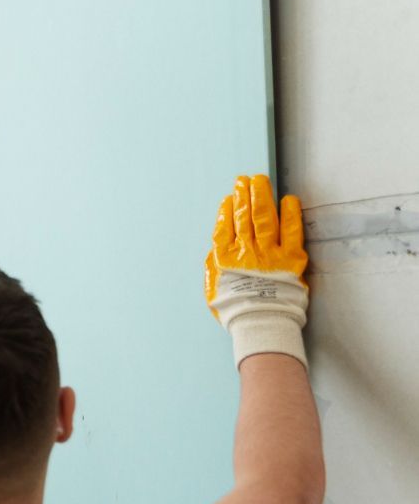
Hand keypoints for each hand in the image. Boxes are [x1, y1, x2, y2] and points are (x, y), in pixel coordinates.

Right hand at [205, 174, 309, 368]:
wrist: (261, 323)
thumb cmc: (234, 309)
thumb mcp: (213, 287)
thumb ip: (214, 265)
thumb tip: (219, 246)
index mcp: (224, 258)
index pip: (225, 226)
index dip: (227, 209)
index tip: (230, 197)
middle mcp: (245, 251)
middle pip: (244, 216)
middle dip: (244, 194)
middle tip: (245, 179)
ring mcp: (269, 253)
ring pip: (263, 217)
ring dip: (261, 196)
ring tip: (260, 181)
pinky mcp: (291, 259)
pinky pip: (291, 231)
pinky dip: (289, 214)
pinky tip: (288, 200)